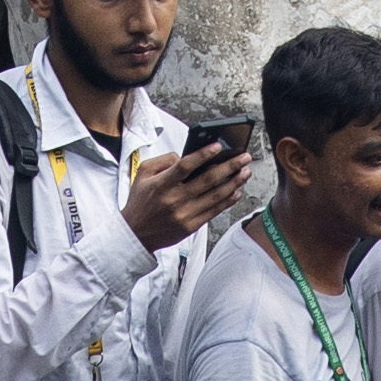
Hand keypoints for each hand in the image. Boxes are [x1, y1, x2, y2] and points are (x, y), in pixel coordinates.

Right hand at [125, 139, 255, 250]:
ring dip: (234, 182)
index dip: (203, 154)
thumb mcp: (143, 174)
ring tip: (245, 172)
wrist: (135, 234)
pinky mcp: (191, 226)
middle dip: (230, 166)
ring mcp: (185, 214)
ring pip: (215, 196)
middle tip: (244, 157)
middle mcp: (175, 199)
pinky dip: (228, 200)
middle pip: (208, 180)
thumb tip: (185, 156)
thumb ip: (163, 160)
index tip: (218, 146)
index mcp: (162, 184)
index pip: (186, 166)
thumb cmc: (140, 202)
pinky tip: (236, 191)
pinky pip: (214, 211)